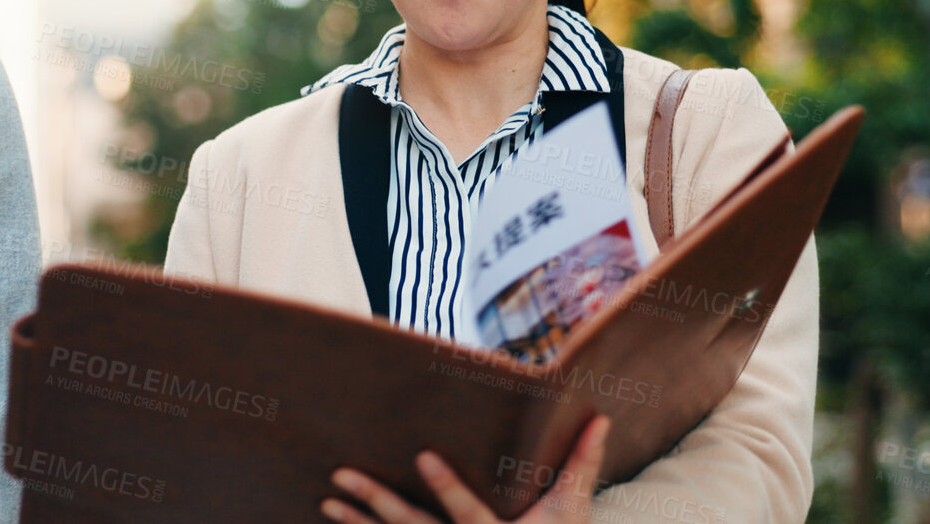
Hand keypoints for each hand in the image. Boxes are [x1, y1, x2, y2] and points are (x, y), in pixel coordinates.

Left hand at [321, 416, 610, 523]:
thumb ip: (581, 464)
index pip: (467, 512)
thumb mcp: (570, 511)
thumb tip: (602, 417)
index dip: (447, 487)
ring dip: (357, 523)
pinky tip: (335, 522)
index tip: (423, 456)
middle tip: (342, 475)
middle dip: (378, 501)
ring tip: (327, 502)